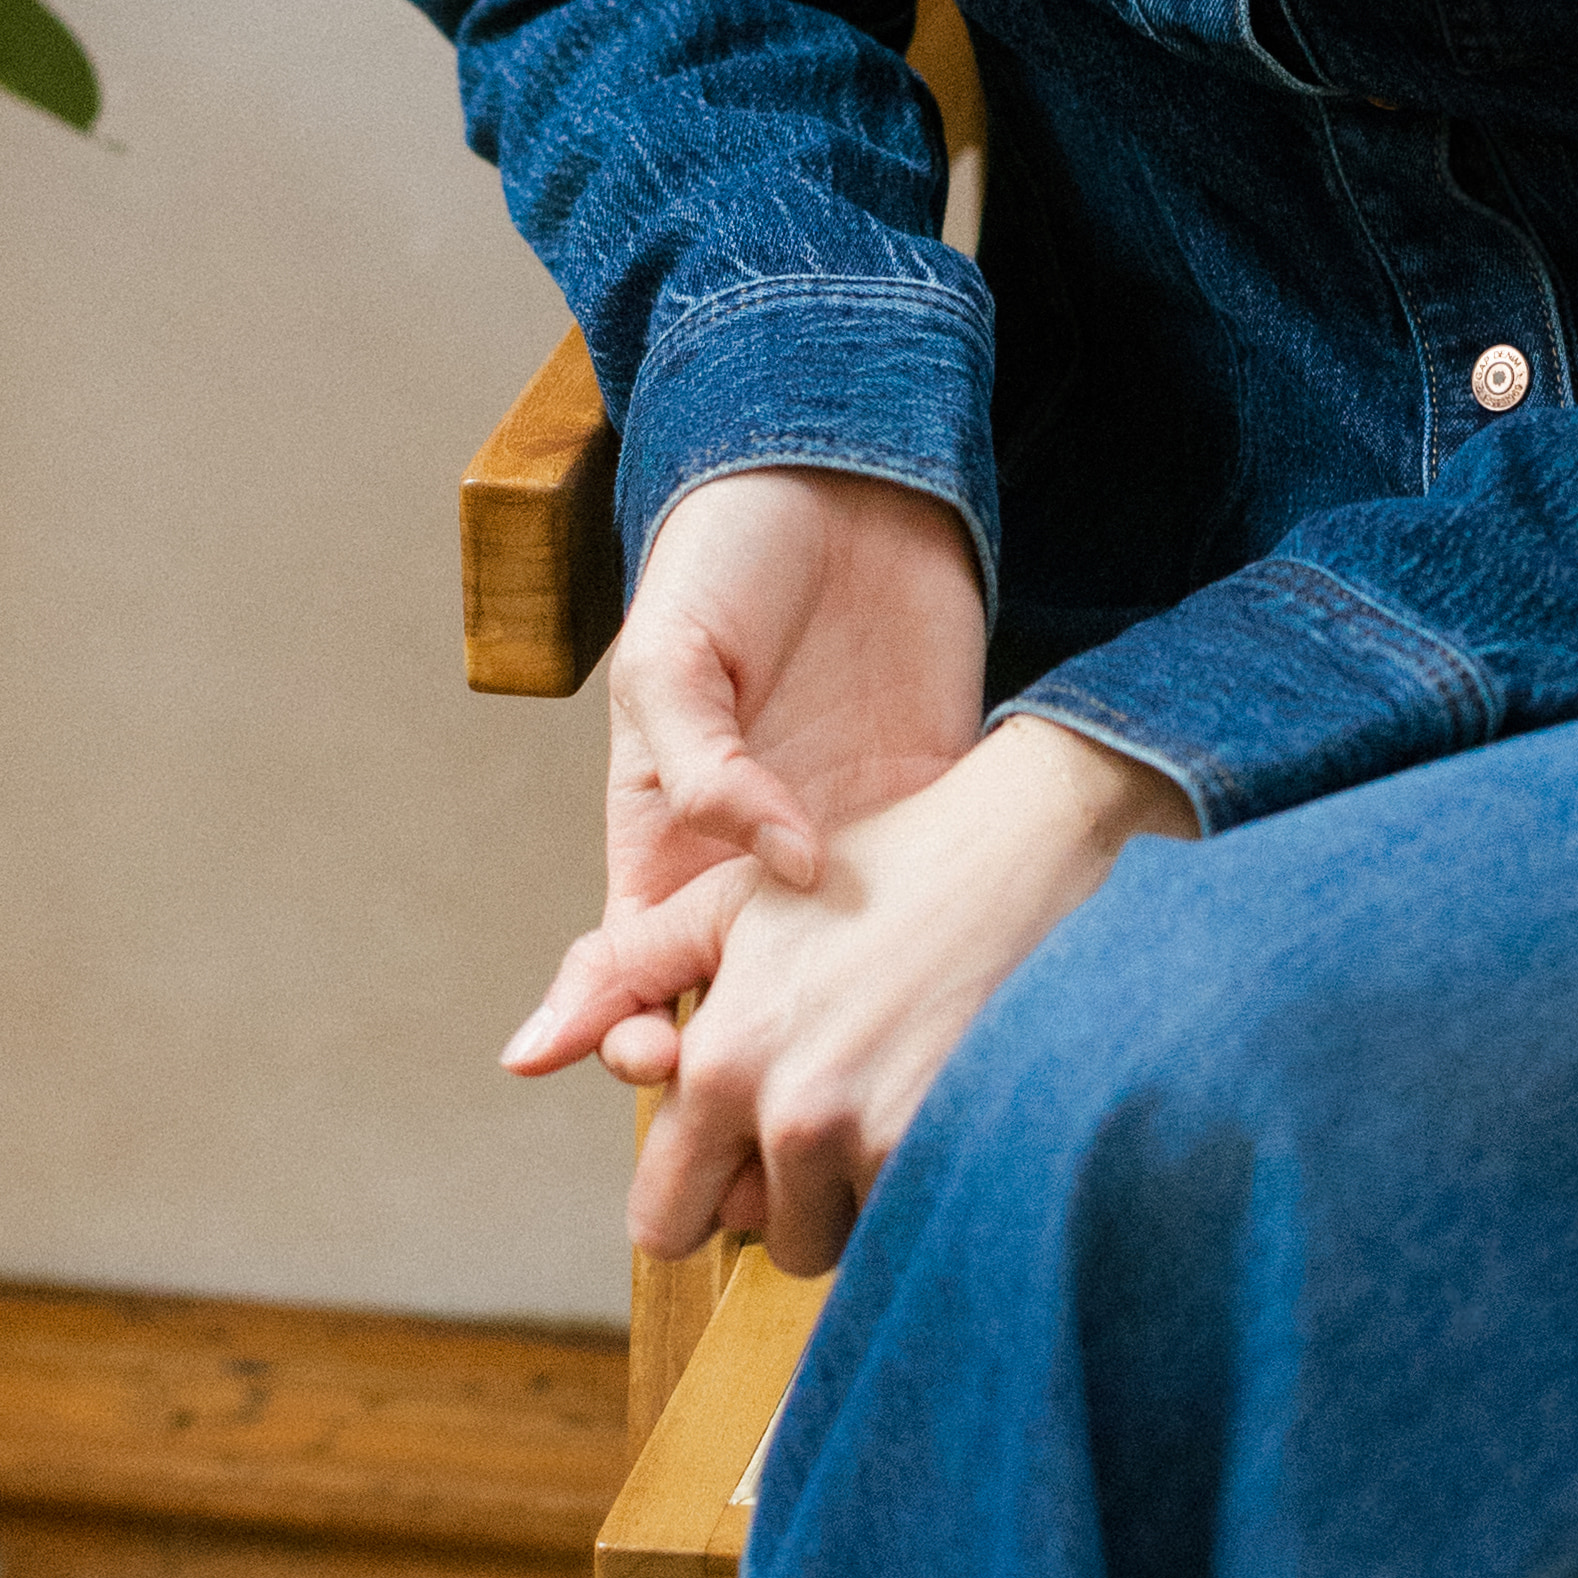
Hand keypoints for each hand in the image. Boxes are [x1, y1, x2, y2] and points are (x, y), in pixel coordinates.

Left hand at [513, 716, 1187, 1270]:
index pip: (666, 1223)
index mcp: (722, 1066)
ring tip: (896, 1090)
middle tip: (836, 1108)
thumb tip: (517, 1058)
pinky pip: (921, 1222)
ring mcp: (884, 1138)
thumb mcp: (729, 909)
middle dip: (788, 1199)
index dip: (702, 1193)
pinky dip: (929, 1184)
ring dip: (863, 1194)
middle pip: (765, 1240)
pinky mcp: (966, 1147)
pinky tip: (949, 1102)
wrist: (1033, 843)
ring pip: (846, 1238)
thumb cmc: (874, 868)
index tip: (746, 1148)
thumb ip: (621, 979)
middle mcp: (792, 1114)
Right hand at [566, 470, 987, 1037]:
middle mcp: (749, 872)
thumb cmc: (729, 557)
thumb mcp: (672, 652)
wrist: (848, 481)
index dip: (616, 1024)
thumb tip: (782, 863)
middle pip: (734, 1010)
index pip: (626, 966)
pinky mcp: (933, 827)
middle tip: (761, 1095)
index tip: (636, 1054)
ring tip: (866, 1084)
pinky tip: (961, 1010)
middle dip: (736, 1072)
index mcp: (662, 839)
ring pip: (836, 995)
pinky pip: (936, 924)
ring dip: (846, 1049)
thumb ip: (703, 762)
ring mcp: (846, 858)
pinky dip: (944, 978)